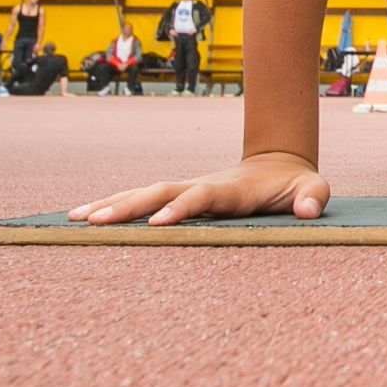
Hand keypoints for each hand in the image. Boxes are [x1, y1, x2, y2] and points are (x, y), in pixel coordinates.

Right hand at [69, 151, 330, 225]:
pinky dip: (113, 205)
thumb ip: (312, 198)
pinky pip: (141, 200)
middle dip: (129, 206)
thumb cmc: (295, 185)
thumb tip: (306, 211)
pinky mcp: (177, 196)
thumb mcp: (312, 189)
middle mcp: (202, 186)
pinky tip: (82, 217)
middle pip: (160, 192)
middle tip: (95, 221)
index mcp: (231, 190)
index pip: (201, 198)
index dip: (181, 208)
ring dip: (112, 205)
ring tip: (74, 219)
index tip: (158, 223)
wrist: (278, 164)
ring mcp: (187, 189)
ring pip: (143, 193)